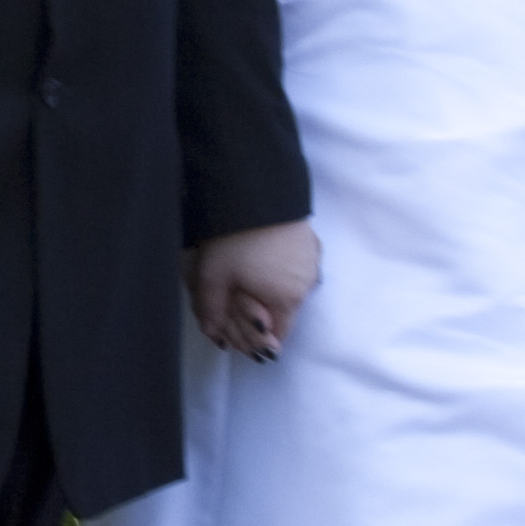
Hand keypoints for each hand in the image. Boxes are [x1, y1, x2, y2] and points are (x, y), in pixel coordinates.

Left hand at [185, 218, 319, 362]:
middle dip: (259, 312)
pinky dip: (279, 268)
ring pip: (289, 289)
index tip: (233, 325)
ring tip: (244, 272)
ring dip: (269, 288)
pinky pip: (295, 267)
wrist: (254, 187)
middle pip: (283, 313)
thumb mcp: (213, 277)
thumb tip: (215, 335)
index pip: (276, 338)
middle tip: (233, 296)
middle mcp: (306, 285)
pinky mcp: (310, 242)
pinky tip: (259, 256)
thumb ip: (212, 312)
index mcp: (286, 300)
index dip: (252, 338)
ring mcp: (311, 262)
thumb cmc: (234, 235)